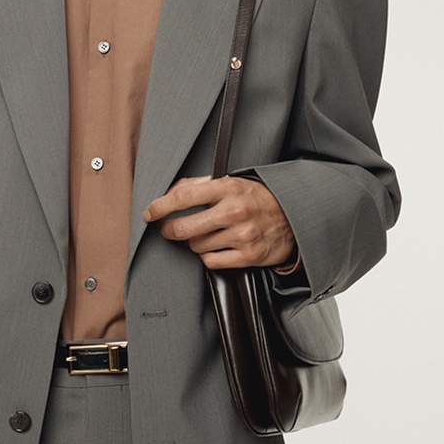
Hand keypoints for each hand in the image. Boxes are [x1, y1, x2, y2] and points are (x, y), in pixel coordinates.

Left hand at [144, 169, 297, 272]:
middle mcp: (233, 211)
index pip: (183, 196)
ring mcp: (240, 236)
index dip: (161, 205)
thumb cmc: (257, 197)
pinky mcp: (247, 257)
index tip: (149, 212)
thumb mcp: (232, 181)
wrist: (293, 216)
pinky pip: (211, 262)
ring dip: (194, 242)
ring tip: (205, 235)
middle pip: (184, 227)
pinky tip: (216, 247)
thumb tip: (171, 192)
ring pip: (197, 247)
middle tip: (167, 230)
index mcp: (227, 187)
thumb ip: (202, 184)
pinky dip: (208, 256)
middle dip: (169, 231)